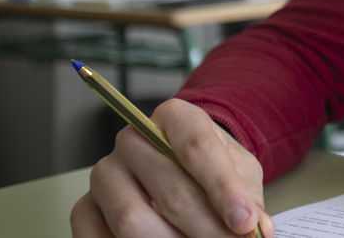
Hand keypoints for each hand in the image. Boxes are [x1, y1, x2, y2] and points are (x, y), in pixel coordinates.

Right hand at [71, 99, 270, 236]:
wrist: (183, 172)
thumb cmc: (212, 171)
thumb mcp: (239, 175)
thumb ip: (246, 198)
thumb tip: (258, 228)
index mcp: (175, 117)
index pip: (198, 148)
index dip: (223, 190)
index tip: (244, 222)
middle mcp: (133, 139)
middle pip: (169, 191)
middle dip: (205, 228)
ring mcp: (105, 173)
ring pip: (132, 218)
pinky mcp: (85, 207)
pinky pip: (98, 235)